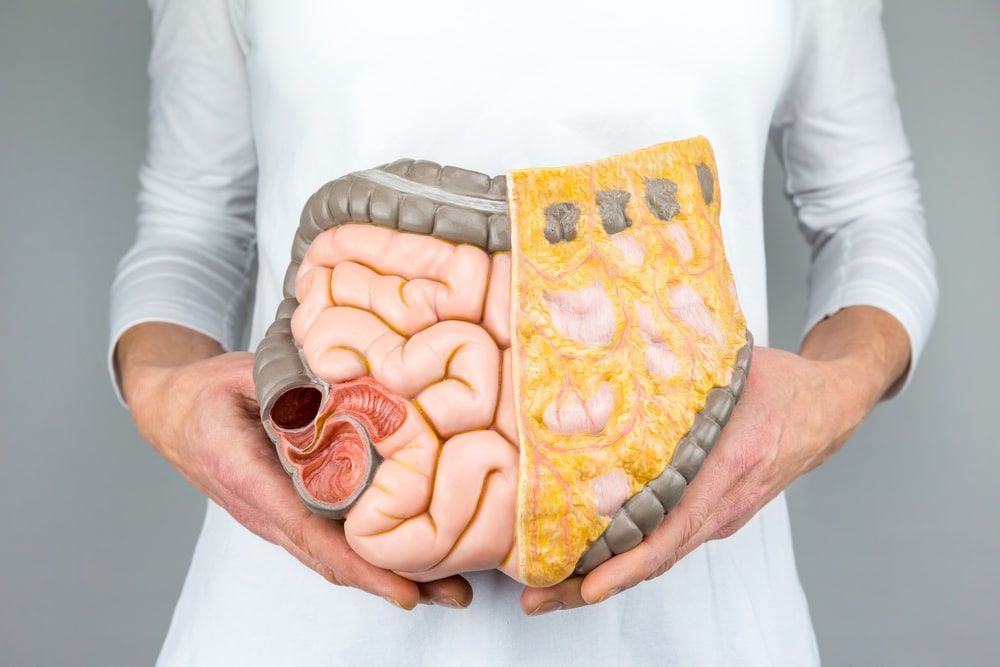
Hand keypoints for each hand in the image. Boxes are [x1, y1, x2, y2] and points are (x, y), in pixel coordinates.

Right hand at [119, 323, 472, 609]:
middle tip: (456, 594)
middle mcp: (265, 512)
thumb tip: (349, 385)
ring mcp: (277, 520)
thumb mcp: (242, 376)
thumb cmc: (207, 394)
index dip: (362, 564)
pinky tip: (414, 557)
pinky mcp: (289, 515)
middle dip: (394, 581)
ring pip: (336, 557)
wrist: (173, 414)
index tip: (406, 589)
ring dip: (391, 573)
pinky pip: (332, 541)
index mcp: (249, 478)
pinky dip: (373, 555)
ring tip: (451, 586)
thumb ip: (290, 385)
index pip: (311, 532)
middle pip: (333, 560)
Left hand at [521, 306, 909, 614]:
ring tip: (548, 587)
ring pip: (659, 555)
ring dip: (605, 574)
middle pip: (656, 557)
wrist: (830, 407)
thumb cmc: (784, 386)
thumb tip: (618, 351)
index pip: (674, 527)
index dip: (629, 562)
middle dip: (594, 583)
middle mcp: (724, 504)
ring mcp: (721, 514)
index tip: (588, 584)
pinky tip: (588, 557)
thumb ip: (683, 367)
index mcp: (729, 467)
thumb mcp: (734, 368)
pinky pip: (668, 540)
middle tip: (538, 598)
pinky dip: (629, 556)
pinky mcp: (716, 513)